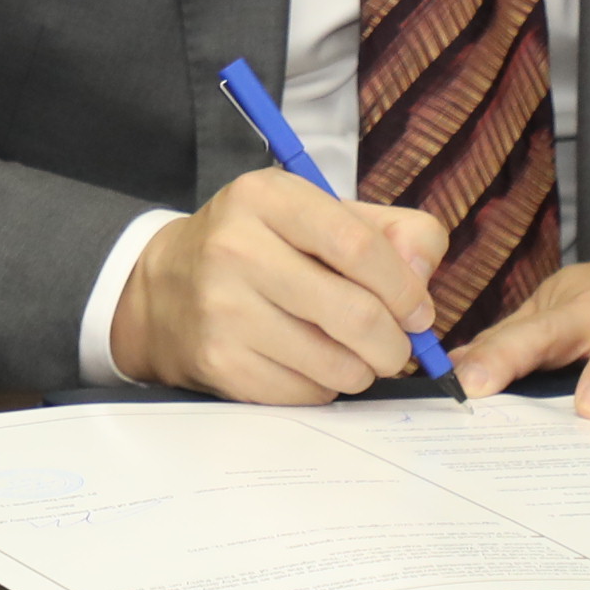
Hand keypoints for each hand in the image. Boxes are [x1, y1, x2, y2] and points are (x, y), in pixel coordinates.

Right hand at [108, 169, 451, 404]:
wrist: (167, 286)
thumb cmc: (265, 247)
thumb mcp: (320, 215)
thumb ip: (392, 231)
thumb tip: (422, 277)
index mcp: (265, 197)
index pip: (358, 246)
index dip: (404, 288)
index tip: (418, 310)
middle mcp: (235, 247)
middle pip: (356, 313)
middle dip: (395, 343)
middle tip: (396, 346)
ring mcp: (223, 308)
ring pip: (337, 364)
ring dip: (362, 370)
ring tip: (351, 353)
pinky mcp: (220, 361)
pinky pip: (306, 392)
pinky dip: (324, 386)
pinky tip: (308, 363)